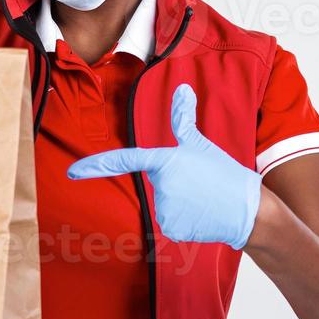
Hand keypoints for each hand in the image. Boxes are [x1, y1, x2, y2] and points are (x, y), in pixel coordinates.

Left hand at [67, 84, 261, 247]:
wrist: (246, 208)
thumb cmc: (223, 173)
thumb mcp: (200, 144)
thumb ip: (183, 119)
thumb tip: (183, 89)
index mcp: (165, 160)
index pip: (124, 159)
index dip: (96, 166)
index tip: (72, 172)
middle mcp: (161, 185)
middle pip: (155, 184)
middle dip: (173, 184)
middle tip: (197, 183)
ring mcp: (165, 208)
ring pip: (162, 204)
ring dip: (179, 203)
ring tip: (201, 199)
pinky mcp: (172, 229)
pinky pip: (169, 223)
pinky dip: (184, 220)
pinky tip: (200, 215)